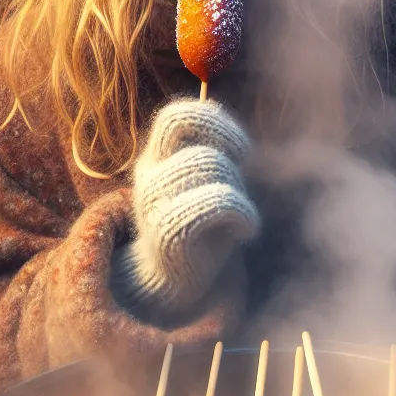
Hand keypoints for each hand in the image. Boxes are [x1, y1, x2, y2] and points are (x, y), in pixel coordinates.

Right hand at [122, 99, 259, 311]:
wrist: (172, 282)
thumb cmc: (200, 225)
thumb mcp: (206, 181)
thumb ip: (211, 150)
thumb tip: (219, 112)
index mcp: (158, 159)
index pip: (176, 117)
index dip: (213, 122)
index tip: (238, 149)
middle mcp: (150, 175)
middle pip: (195, 140)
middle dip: (228, 149)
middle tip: (240, 175)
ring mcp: (155, 204)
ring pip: (208, 165)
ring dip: (238, 185)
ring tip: (241, 213)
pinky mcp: (168, 233)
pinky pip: (216, 202)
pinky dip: (242, 211)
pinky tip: (245, 230)